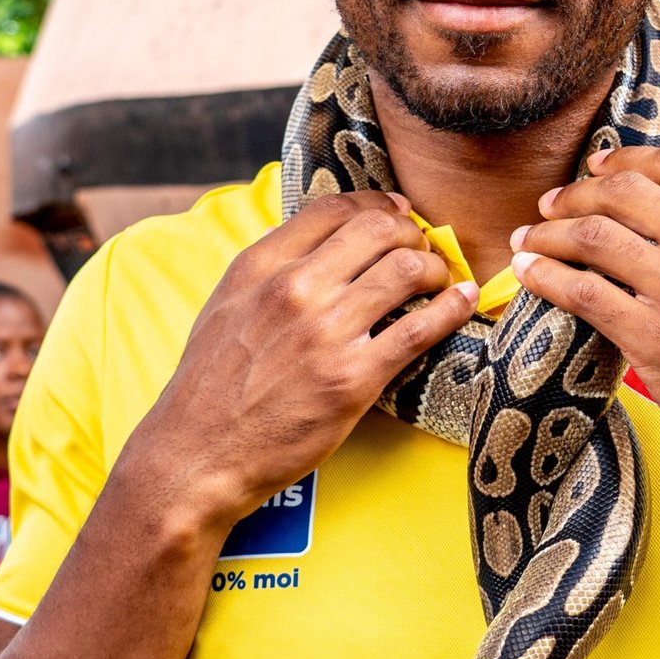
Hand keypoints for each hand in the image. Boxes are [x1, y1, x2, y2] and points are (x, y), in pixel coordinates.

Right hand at [133, 191, 477, 528]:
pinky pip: (420, 329)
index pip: (335, 209)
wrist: (197, 454)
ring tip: (442, 282)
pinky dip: (451, 309)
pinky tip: (461, 303)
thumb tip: (317, 243)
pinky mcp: (353, 378)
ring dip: (437, 269)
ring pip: (407, 270)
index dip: (378, 204)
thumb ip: (269, 270)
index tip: (399, 212)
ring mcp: (325, 333)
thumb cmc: (210, 386)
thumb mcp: (226, 306)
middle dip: (414, 234)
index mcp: (260, 266)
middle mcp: (294, 289)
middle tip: (425, 251)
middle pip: (380, 230)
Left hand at [509, 147, 659, 499]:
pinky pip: (581, 292)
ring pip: (592, 236)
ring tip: (527, 240)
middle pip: (621, 192)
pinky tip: (529, 274)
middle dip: (575, 194)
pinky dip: (545, 276)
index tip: (596, 165)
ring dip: (547, 233)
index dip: (623, 159)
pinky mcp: (656, 338)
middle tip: (549, 206)